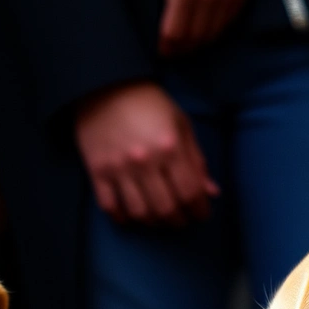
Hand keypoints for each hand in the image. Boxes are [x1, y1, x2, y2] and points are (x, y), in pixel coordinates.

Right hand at [74, 81, 218, 226]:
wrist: (104, 85)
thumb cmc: (149, 103)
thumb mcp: (181, 124)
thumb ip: (196, 160)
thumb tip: (211, 192)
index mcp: (170, 147)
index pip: (190, 192)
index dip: (199, 210)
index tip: (201, 214)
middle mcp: (144, 161)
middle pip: (166, 209)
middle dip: (178, 221)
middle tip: (182, 220)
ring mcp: (119, 168)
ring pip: (139, 213)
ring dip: (153, 223)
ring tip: (159, 218)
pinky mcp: (97, 171)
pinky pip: (110, 206)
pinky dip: (122, 217)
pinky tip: (131, 214)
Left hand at [158, 0, 249, 56]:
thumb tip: (160, 16)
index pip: (173, 34)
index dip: (167, 47)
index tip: (163, 52)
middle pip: (193, 38)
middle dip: (183, 49)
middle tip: (176, 52)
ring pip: (213, 33)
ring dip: (200, 43)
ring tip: (191, 44)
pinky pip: (228, 22)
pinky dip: (217, 30)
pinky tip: (208, 30)